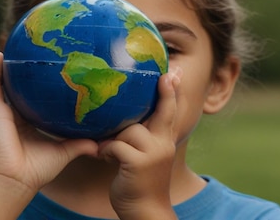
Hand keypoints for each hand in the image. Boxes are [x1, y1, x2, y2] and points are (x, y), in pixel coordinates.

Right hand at [0, 52, 97, 218]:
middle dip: (24, 74)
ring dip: (7, 67)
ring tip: (16, 49)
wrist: (11, 180)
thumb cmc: (35, 171)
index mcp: (26, 125)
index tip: (53, 76)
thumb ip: (79, 145)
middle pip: (18, 90)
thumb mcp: (63, 154)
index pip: (33, 103)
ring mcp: (0, 112)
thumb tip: (99, 144)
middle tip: (37, 56)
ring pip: (2, 83)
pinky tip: (1, 55)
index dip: (40, 91)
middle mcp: (13, 116)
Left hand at [98, 67, 181, 218]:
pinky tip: (104, 158)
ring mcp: (154, 153)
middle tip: (165, 75)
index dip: (172, 92)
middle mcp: (164, 144)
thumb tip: (124, 120)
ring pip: (130, 130)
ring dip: (114, 140)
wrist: (145, 211)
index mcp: (165, 141)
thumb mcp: (146, 157)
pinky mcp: (138, 163)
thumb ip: (142, 138)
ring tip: (108, 151)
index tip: (174, 73)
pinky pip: (116, 145)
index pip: (171, 112)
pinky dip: (106, 151)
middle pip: (163, 112)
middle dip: (165, 92)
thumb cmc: (140, 183)